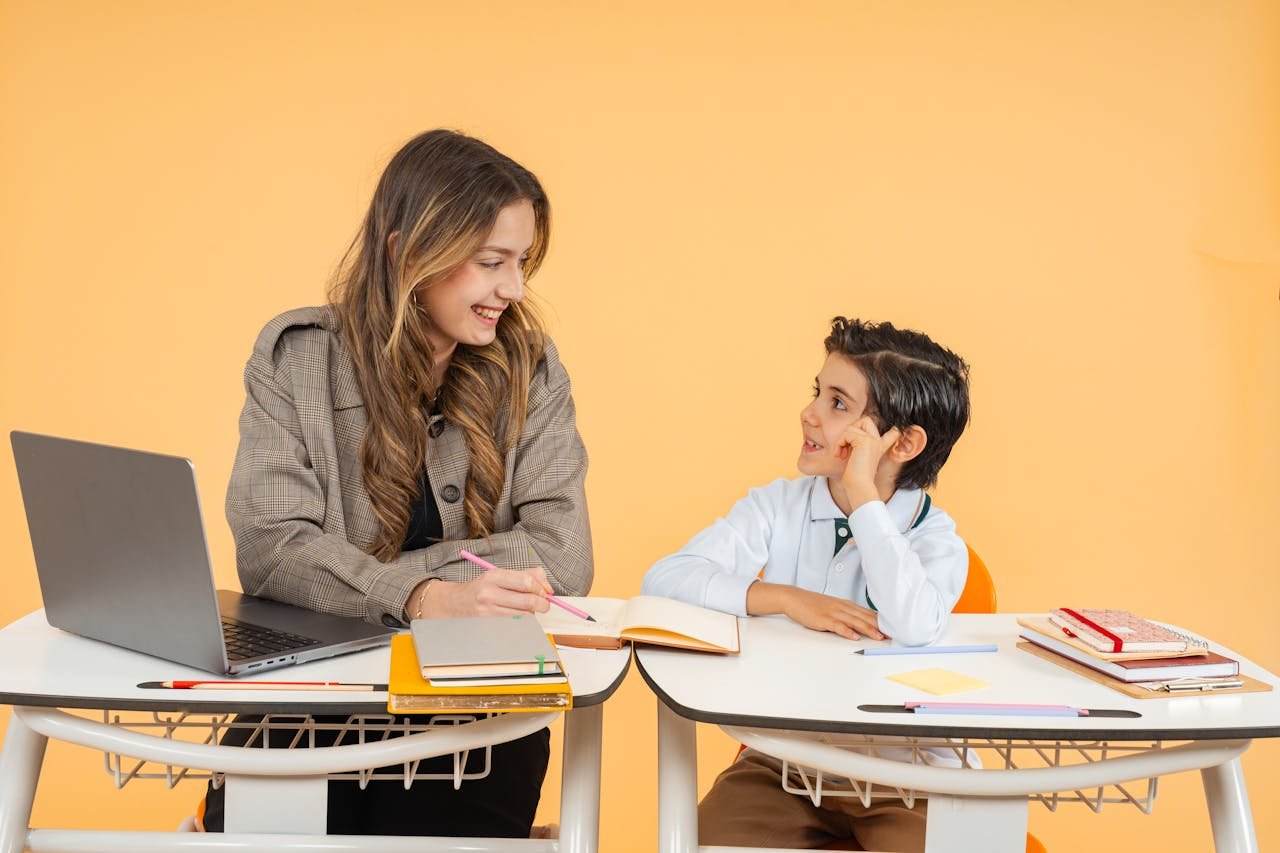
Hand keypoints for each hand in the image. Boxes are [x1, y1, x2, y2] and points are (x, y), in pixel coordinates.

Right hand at [419, 567, 554, 617]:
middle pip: (529, 600)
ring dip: (531, 614)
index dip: (542, 588)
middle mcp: (489, 593)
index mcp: (494, 576)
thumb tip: (547, 587)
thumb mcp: (499, 575)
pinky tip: (516, 617)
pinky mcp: (487, 626)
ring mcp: (487, 611)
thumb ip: (526, 575)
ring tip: (525, 609)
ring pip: (524, 615)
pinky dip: (521, 622)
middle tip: (545, 604)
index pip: (526, 581)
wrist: (454, 604)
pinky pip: (515, 625)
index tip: (547, 592)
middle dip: (543, 604)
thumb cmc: (481, 589)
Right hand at [781, 587, 884, 640]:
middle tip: (891, 635)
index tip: (892, 628)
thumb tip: (861, 623)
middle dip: (879, 627)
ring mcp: (833, 613)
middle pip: (864, 617)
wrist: (795, 598)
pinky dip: (847, 632)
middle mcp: (842, 607)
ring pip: (854, 621)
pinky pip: (838, 626)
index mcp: (846, 605)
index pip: (867, 613)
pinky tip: (854, 637)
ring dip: (868, 630)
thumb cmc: (813, 604)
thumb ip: (847, 614)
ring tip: (878, 637)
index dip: (880, 621)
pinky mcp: (823, 619)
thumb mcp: (833, 607)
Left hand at [837, 417, 899, 507]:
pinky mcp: (864, 441)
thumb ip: (857, 446)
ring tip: (840, 453)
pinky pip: (846, 434)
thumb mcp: (857, 457)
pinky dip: (839, 443)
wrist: (858, 485)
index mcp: (879, 446)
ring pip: (851, 427)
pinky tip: (840, 454)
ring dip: (841, 440)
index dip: (893, 429)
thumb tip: (849, 434)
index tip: (897, 430)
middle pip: (865, 420)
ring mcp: (872, 440)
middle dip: (851, 429)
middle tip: (846, 445)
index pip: (892, 432)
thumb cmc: (855, 476)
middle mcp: (877, 441)